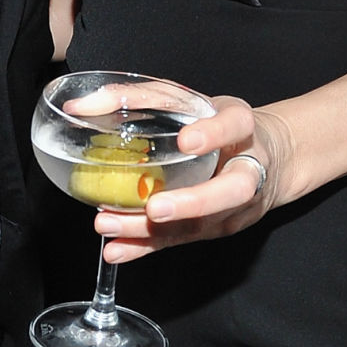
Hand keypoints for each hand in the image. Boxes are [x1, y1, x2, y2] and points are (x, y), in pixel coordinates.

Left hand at [95, 96, 294, 262]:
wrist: (266, 157)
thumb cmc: (216, 124)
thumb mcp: (188, 100)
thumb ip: (141, 97)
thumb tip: (80, 105)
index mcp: (241, 127)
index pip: (236, 125)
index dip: (214, 134)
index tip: (186, 141)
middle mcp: (248, 169)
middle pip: (232, 190)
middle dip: (193, 202)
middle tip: (154, 207)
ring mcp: (235, 206)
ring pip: (202, 223)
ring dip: (154, 229)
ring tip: (111, 224)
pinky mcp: (215, 228)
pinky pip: (181, 240)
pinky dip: (145, 247)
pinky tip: (117, 249)